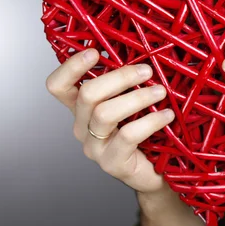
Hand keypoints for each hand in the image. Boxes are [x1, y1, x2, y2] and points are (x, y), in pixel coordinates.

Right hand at [45, 49, 175, 194]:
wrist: (155, 174)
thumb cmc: (144, 132)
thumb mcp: (130, 103)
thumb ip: (125, 83)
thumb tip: (139, 51)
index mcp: (81, 108)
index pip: (58, 86)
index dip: (70, 67)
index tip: (94, 51)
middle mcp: (82, 127)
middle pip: (87, 95)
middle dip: (118, 77)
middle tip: (147, 71)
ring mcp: (94, 147)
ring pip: (104, 114)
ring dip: (136, 98)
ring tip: (160, 91)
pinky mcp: (111, 163)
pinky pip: (127, 136)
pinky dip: (150, 121)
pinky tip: (166, 115)